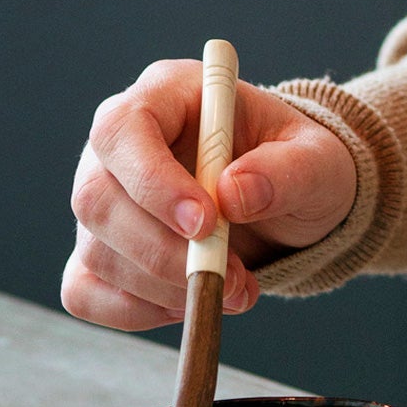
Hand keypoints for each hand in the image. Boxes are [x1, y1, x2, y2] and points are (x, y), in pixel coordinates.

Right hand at [64, 59, 357, 328]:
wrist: (297, 203)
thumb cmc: (302, 166)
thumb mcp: (319, 160)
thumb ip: (288, 170)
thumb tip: (234, 194)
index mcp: (166, 95)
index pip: (122, 130)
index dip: (154, 182)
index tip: (205, 224)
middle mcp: (120, 145)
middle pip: (98, 199)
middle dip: (165, 253)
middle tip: (232, 279)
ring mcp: (105, 199)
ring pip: (97, 251)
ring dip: (165, 288)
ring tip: (235, 290)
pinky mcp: (105, 249)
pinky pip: (87, 290)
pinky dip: (136, 311)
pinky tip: (189, 304)